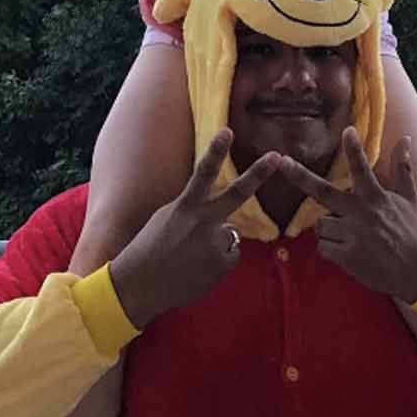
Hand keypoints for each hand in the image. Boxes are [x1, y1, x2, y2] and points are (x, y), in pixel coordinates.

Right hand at [109, 130, 279, 329]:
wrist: (140, 285)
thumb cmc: (148, 249)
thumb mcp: (167, 219)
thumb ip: (194, 211)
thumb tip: (221, 219)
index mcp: (185, 208)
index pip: (202, 174)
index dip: (215, 151)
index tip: (227, 131)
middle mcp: (204, 223)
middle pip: (236, 193)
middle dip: (257, 173)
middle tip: (276, 157)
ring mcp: (216, 244)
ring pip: (229, 235)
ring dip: (217, 242)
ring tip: (191, 257)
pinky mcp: (223, 264)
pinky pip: (229, 255)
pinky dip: (218, 261)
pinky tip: (198, 268)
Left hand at [279, 131, 416, 302]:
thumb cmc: (411, 232)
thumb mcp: (409, 199)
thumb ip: (402, 168)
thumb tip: (406, 139)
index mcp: (376, 197)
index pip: (362, 169)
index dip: (354, 149)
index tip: (347, 130)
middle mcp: (361, 213)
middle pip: (322, 192)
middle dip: (300, 176)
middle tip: (282, 161)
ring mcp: (352, 235)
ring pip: (321, 225)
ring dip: (329, 229)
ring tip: (351, 237)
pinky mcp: (347, 257)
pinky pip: (323, 247)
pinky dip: (331, 249)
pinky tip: (348, 252)